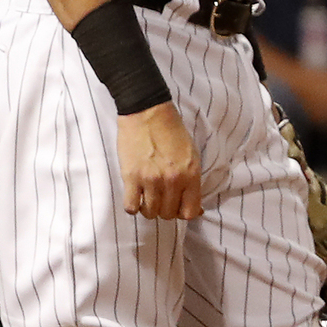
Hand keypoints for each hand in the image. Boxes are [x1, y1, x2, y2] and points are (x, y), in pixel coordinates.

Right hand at [118, 104, 202, 220]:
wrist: (148, 113)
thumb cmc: (172, 132)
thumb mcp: (193, 156)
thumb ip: (193, 182)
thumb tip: (195, 208)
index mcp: (191, 175)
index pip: (190, 211)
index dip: (184, 213)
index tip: (179, 208)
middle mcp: (172, 181)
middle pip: (168, 214)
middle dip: (165, 211)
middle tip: (161, 200)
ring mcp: (150, 180)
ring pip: (150, 213)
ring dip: (149, 209)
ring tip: (148, 198)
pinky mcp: (131, 177)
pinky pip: (131, 206)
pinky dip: (133, 206)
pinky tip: (135, 197)